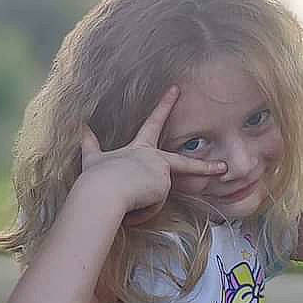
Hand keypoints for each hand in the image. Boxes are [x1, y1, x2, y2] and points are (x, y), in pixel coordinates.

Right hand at [80, 85, 226, 224]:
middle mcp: (154, 158)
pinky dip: (142, 212)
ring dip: (140, 205)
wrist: (102, 191)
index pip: (154, 122)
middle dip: (207, 166)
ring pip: (156, 197)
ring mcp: (162, 173)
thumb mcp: (92, 159)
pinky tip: (132, 206)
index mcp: (140, 148)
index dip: (164, 105)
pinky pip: (154, 207)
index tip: (175, 90)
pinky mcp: (164, 187)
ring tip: (124, 198)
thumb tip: (78, 127)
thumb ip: (90, 144)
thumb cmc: (96, 178)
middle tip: (224, 168)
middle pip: (185, 163)